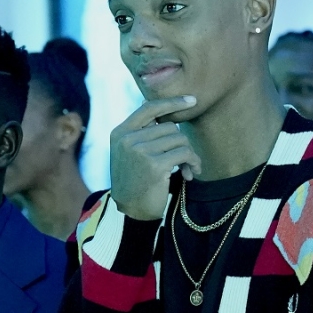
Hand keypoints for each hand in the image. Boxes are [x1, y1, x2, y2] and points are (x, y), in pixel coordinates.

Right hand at [109, 95, 199, 220]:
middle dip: (182, 143)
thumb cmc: (136, 182)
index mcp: (120, 133)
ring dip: (189, 155)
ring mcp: (139, 151)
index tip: (192, 100)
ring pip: (180, 139)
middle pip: (170, 127)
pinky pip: (184, 153)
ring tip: (187, 169)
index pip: (149, 108)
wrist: (131, 211)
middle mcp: (127, 139)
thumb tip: (161, 110)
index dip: (172, 102)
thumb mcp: (130, 154)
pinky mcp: (153, 164)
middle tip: (186, 161)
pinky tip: (190, 175)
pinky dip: (193, 163)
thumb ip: (142, 133)